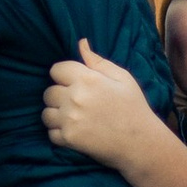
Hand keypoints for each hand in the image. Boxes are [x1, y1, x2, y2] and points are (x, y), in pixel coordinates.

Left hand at [43, 38, 159, 167]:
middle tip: (76, 102)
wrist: (140, 143)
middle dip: (59, 95)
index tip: (74, 83)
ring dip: (56, 115)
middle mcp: (74, 98)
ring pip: (46, 113)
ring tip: (73, 117)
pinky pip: (51, 133)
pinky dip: (59, 133)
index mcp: (87, 79)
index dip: (64, 75)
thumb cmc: (134, 107)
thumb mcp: (122, 78)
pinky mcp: (69, 139)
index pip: (56, 70)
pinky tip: (74, 131)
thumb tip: (81, 43)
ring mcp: (69, 120)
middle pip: (48, 92)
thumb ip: (98, 61)